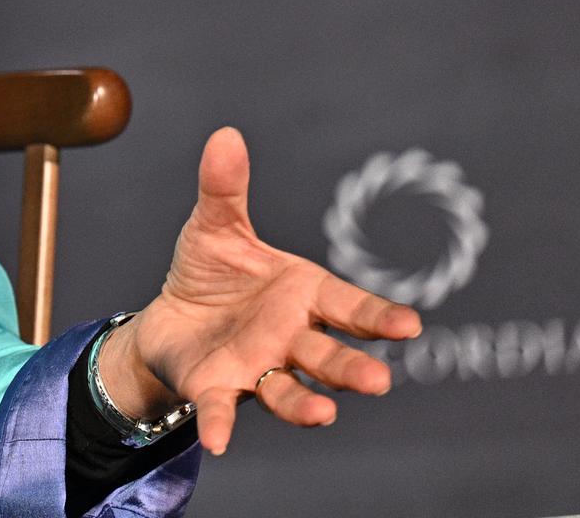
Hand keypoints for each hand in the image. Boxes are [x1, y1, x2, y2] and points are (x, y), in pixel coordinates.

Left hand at [99, 125, 422, 455]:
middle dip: (352, 368)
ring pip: (289, 390)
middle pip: (329, 357)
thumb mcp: (215, 227)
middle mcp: (291, 339)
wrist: (169, 319)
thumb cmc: (210, 274)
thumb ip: (225, 189)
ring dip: (307, 404)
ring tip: (324, 413)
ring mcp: (259, 368)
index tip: (410, 325)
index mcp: (304, 296)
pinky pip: (222, 409)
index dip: (380, 318)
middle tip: (377, 381)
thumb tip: (225, 136)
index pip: (350, 308)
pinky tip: (219, 443)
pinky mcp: (218, 388)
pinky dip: (221, 425)